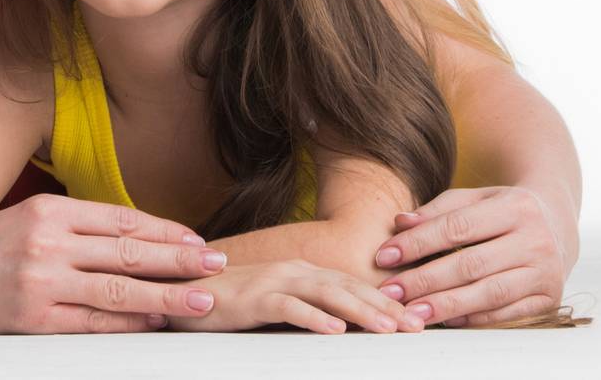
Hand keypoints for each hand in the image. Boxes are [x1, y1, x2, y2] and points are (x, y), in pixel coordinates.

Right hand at [0, 194, 227, 332]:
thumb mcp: (27, 221)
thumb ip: (76, 229)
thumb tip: (140, 243)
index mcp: (48, 211)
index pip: (121, 220)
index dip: (165, 231)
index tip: (197, 240)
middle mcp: (47, 243)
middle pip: (128, 252)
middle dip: (178, 259)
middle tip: (215, 264)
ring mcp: (40, 283)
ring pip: (118, 289)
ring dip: (165, 297)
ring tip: (200, 301)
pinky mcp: (33, 320)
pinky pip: (92, 323)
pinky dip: (127, 323)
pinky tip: (153, 323)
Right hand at [166, 259, 421, 333]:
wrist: (183, 289)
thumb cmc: (231, 302)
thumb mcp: (278, 304)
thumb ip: (309, 309)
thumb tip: (346, 328)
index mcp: (302, 271)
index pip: (353, 285)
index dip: (386, 301)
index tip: (416, 319)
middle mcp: (293, 270)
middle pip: (348, 287)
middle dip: (385, 307)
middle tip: (417, 326)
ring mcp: (273, 281)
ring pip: (326, 293)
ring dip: (360, 311)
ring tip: (388, 328)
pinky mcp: (253, 297)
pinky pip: (288, 306)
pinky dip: (313, 317)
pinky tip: (334, 330)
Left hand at [373, 185, 577, 326]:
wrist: (557, 224)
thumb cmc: (502, 210)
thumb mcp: (474, 199)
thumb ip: (437, 211)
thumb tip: (400, 223)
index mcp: (515, 207)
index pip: (458, 227)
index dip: (418, 243)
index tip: (384, 256)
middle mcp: (537, 240)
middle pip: (471, 264)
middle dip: (425, 280)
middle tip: (390, 292)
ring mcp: (546, 272)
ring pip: (489, 293)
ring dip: (446, 305)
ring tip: (412, 312)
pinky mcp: (550, 299)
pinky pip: (507, 314)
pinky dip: (474, 319)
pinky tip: (446, 320)